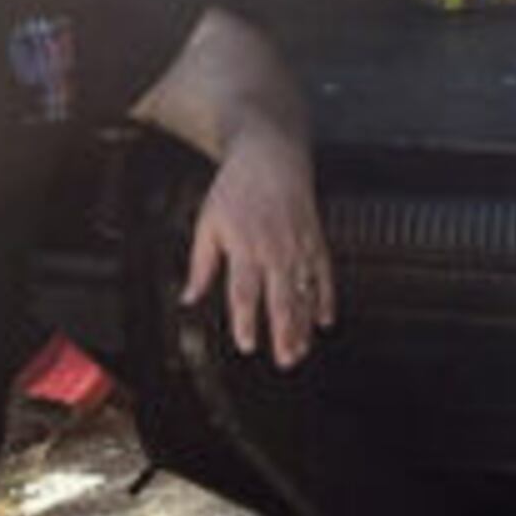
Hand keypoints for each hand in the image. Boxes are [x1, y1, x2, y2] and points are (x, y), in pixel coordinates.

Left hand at [180, 124, 329, 368]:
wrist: (271, 155)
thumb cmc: (236, 189)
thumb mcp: (208, 222)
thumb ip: (200, 263)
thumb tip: (189, 296)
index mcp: (245, 246)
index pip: (245, 291)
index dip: (247, 320)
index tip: (247, 344)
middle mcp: (275, 248)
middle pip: (281, 298)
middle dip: (284, 332)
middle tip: (284, 359)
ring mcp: (299, 244)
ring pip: (304, 292)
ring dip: (303, 324)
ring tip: (300, 351)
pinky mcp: (315, 238)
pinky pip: (324, 273)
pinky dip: (325, 297)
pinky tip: (324, 320)